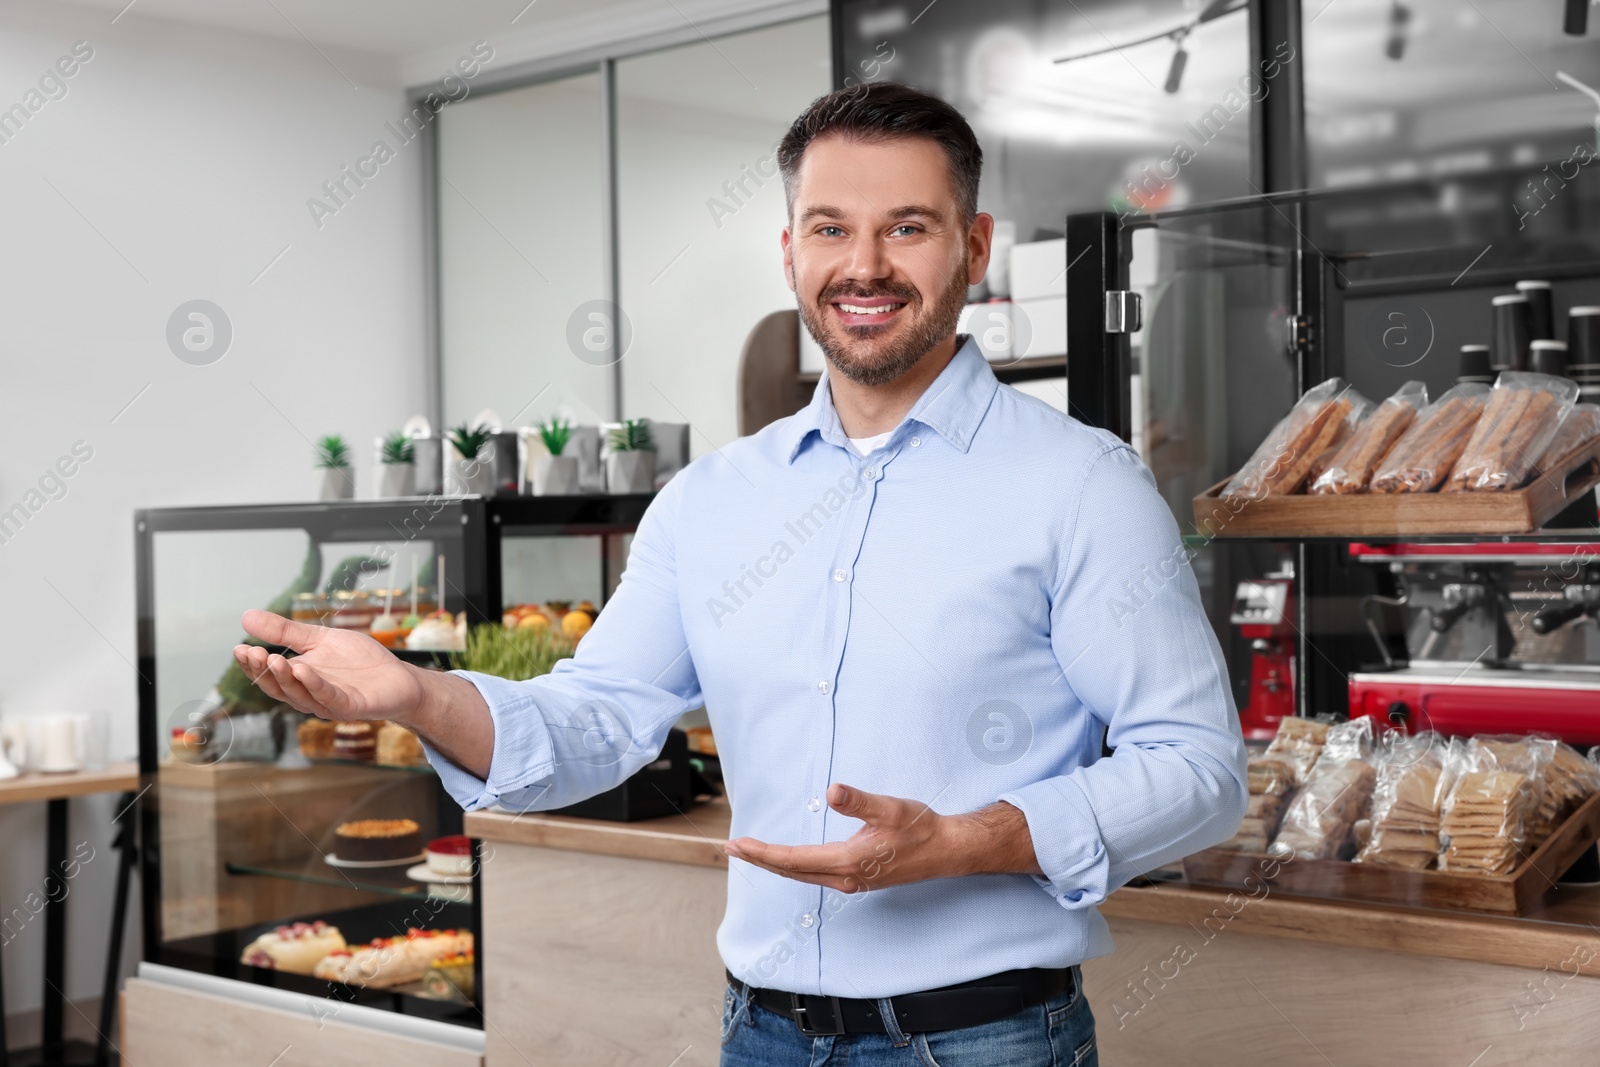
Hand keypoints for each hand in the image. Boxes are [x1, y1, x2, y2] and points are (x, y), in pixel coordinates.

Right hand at [233, 608, 429, 723]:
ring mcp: (329, 703)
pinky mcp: (349, 706)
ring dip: (285, 678)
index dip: (252, 664)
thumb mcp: (320, 639)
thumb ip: (287, 632)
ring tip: (273, 659)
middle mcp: (309, 694)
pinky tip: (303, 670)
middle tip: (251, 651)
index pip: (269, 675)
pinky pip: (327, 697)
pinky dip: (313, 685)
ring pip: (299, 694)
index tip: (238, 647)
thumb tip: (246, 616)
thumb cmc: (360, 661)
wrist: (398, 678)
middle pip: (279, 687)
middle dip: (263, 671)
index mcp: (299, 679)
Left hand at [724, 784, 1040, 892]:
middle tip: (732, 849)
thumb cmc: (919, 828)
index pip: (793, 859)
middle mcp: (845, 877)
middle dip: (760, 859)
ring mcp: (852, 881)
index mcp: (847, 862)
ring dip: (775, 863)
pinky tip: (790, 859)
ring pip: (802, 875)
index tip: (739, 844)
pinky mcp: (859, 877)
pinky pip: (815, 875)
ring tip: (752, 852)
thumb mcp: (889, 807)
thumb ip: (859, 801)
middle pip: (791, 871)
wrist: (946, 850)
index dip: (763, 852)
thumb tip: (833, 791)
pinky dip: (794, 866)